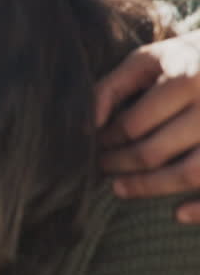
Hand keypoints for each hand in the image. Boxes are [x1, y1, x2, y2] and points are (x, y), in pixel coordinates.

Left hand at [96, 31, 199, 220]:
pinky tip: (177, 214)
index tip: (93, 145)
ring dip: (150, 187)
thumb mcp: (151, 60)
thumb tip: (86, 124)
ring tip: (120, 189)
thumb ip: (113, 86)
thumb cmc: (190, 59)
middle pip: (156, 151)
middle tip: (101, 168)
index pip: (133, 124)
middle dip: (120, 164)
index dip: (106, 140)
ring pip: (190, 174)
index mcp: (187, 79)